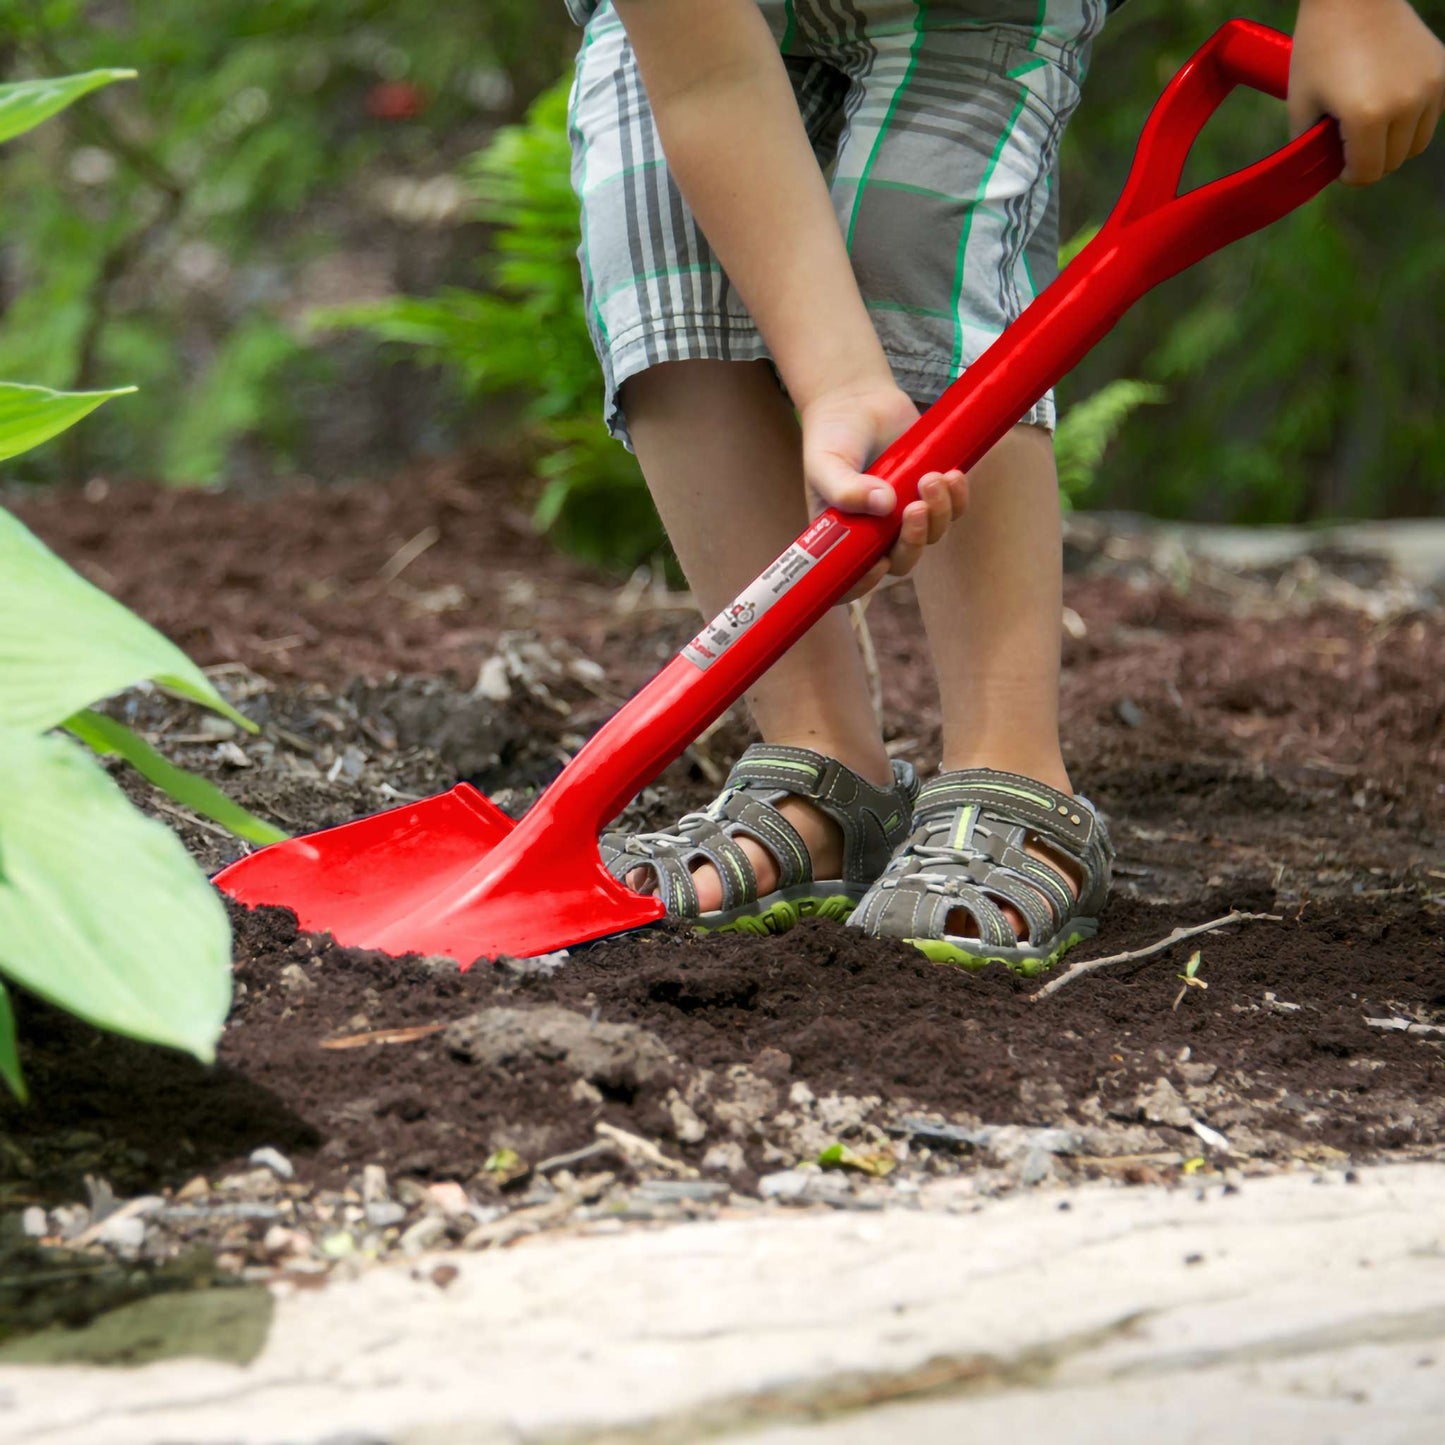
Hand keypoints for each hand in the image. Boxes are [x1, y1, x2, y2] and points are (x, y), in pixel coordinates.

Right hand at [799, 380, 967, 598]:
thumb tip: (884, 506)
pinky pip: (954, 511)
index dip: (864, 585)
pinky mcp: (930, 494)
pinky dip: (957, 498)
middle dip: (914, 542)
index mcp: (842, 537)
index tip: (878, 564)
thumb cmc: (832, 436)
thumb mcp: (826, 462)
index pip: (849, 581)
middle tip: (914, 508)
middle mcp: (875, 533)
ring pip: (932, 536)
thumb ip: (845, 488)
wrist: (858, 399)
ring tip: (932, 477)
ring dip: (938, 513)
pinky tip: (952, 475)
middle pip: (902, 561)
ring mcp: (904, 515)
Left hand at [1290, 0, 1444, 184]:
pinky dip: (1411, 119)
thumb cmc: (1319, 49)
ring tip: (1367, 120)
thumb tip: (1319, 175)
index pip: (1366, 173)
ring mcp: (1431, 86)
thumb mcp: (1302, 106)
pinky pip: (1431, 116)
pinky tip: (1388, 100)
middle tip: (1347, 138)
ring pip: (1416, 143)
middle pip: (1393, 162)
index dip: (1347, 175)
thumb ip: (1310, 148)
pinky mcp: (1443, 71)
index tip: (1336, 162)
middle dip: (1368, 159)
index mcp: (1368, 116)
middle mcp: (1407, 104)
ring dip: (1392, 143)